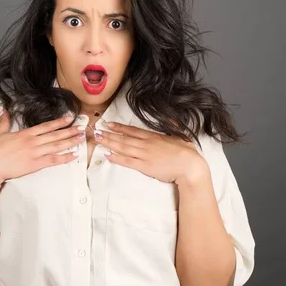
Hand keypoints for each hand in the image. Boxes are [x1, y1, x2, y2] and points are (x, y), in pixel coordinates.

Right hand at [0, 109, 84, 186]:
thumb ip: (4, 121)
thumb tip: (3, 110)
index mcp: (25, 133)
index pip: (46, 126)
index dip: (59, 122)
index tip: (69, 118)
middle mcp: (33, 141)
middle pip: (55, 135)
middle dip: (70, 131)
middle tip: (82, 128)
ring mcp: (35, 153)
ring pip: (56, 146)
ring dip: (70, 142)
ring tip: (81, 139)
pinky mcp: (35, 164)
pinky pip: (53, 160)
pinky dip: (64, 157)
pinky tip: (73, 155)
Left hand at [93, 121, 208, 184]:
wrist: (190, 166)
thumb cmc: (186, 152)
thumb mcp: (179, 135)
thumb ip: (172, 126)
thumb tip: (170, 118)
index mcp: (153, 137)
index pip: (132, 131)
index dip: (119, 127)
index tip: (109, 124)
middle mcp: (146, 144)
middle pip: (123, 138)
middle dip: (108, 134)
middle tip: (96, 131)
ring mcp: (144, 155)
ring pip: (123, 148)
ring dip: (109, 143)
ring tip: (98, 140)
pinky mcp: (144, 167)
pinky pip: (127, 162)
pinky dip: (117, 158)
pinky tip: (107, 155)